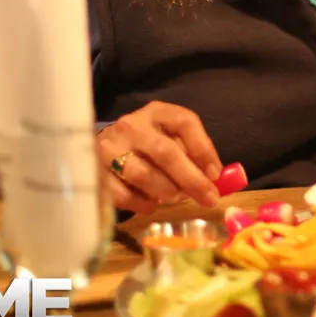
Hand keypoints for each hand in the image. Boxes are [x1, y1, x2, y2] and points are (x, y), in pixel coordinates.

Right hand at [97, 102, 223, 212]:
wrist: (100, 147)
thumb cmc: (147, 146)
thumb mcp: (170, 138)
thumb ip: (192, 155)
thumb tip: (220, 181)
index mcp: (156, 112)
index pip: (184, 121)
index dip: (203, 148)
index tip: (216, 174)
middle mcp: (132, 125)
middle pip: (165, 152)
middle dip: (191, 179)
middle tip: (208, 199)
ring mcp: (110, 147)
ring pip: (143, 174)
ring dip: (166, 191)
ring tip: (175, 198)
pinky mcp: (95, 170)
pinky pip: (124, 193)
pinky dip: (143, 204)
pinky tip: (151, 204)